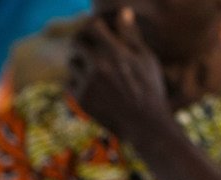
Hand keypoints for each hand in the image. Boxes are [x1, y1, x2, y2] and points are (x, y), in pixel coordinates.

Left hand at [67, 8, 171, 140]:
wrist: (147, 127)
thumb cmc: (151, 90)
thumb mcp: (147, 60)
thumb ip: (131, 35)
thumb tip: (123, 12)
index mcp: (115, 53)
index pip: (92, 26)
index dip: (94, 26)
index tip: (99, 32)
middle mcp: (98, 66)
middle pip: (76, 41)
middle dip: (82, 42)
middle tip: (90, 48)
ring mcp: (87, 84)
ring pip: (72, 62)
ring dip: (80, 63)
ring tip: (95, 72)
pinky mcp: (81, 99)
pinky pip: (70, 83)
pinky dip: (78, 83)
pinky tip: (94, 89)